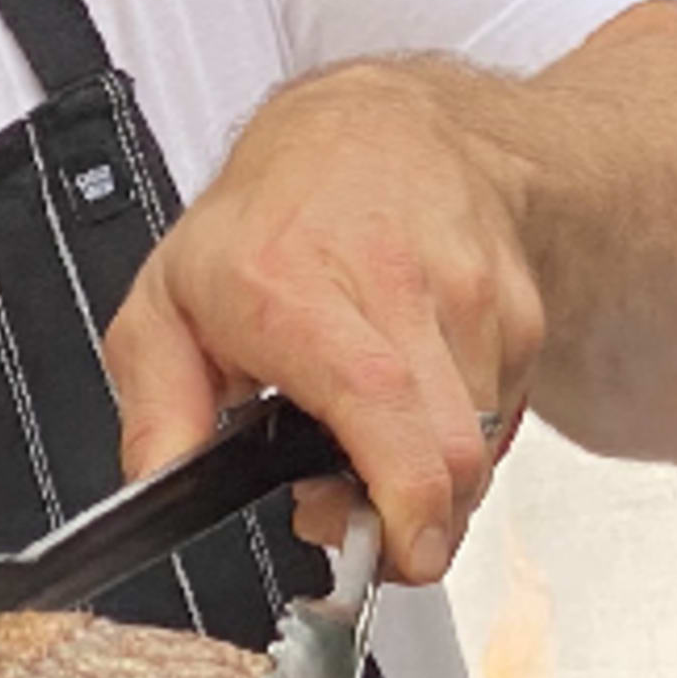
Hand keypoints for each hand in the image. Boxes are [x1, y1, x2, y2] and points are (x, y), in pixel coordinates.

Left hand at [103, 61, 541, 582]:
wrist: (382, 126)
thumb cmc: (274, 215)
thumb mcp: (168, 300)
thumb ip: (157, 408)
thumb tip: (161, 487)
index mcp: (297, 287)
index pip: (379, 402)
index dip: (401, 499)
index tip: (392, 550)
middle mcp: (396, 286)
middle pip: (451, 450)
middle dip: (414, 521)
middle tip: (356, 517)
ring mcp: (471, 297)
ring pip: (481, 446)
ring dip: (433, 482)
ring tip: (373, 446)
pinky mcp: (519, 313)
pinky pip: (503, 419)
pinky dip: (462, 441)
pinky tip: (414, 406)